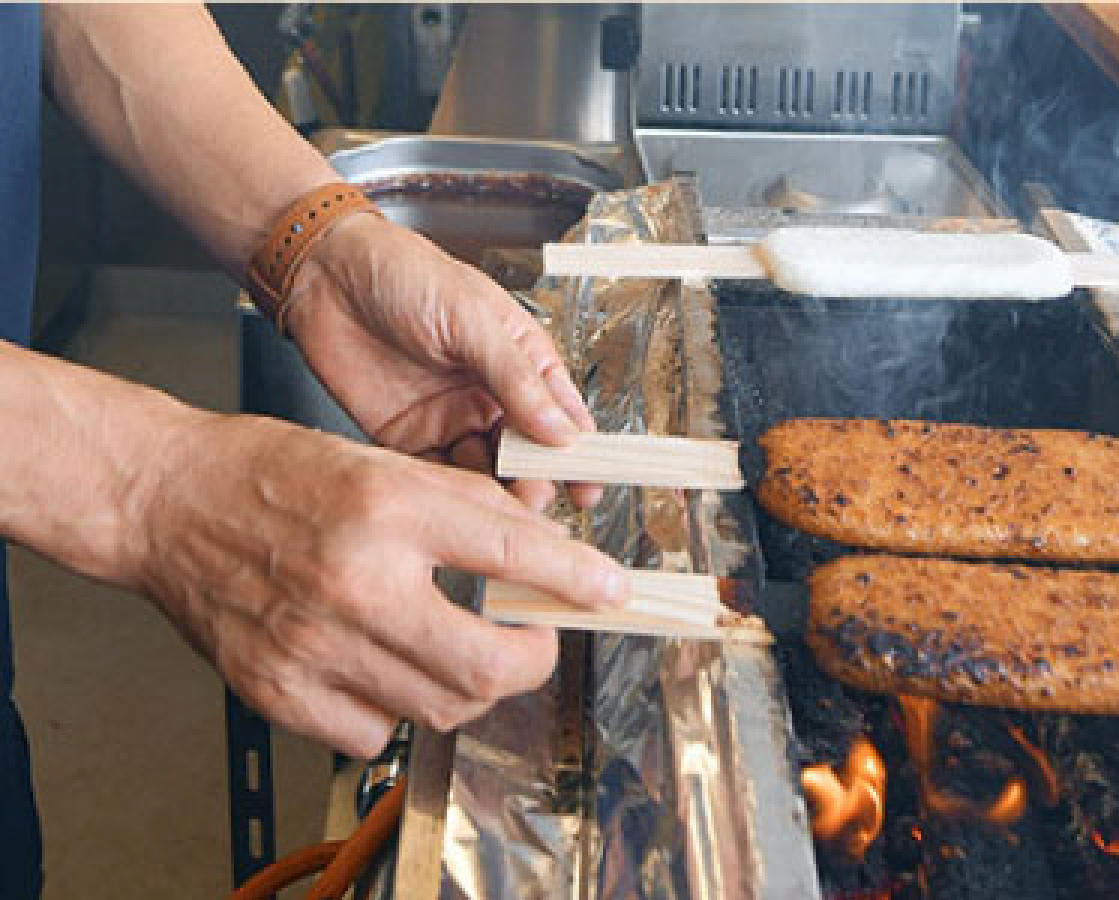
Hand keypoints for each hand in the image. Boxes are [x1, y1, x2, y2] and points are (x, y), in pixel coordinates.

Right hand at [136, 411, 625, 756]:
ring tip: (461, 648)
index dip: (578, 578)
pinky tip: (387, 669)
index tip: (610, 592)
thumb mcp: (382, 464)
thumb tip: (542, 553)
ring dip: (471, 685)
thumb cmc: (272, 475)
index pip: (512, 551)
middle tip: (535, 640)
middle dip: (533, 658)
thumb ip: (466, 508)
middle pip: (487, 663)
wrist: (169, 503)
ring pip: (440, 707)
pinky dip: (398, 710)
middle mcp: (353, 581)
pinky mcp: (279, 690)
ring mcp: (313, 645)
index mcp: (385, 508)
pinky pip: (374, 734)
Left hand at [279, 212, 601, 509]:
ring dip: (496, 492)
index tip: (589, 487)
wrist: (326, 274)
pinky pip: (438, 475)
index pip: (562, 416)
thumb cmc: (404, 273)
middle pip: (528, 454)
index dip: (578, 455)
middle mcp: (490, 394)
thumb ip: (517, 378)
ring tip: (499, 503)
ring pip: (487, 472)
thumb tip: (561, 430)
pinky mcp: (408, 437)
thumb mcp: (473, 318)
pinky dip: (450, 493)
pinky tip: (457, 501)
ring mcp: (450, 418)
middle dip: (537, 479)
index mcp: (520, 360)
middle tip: (536, 495)